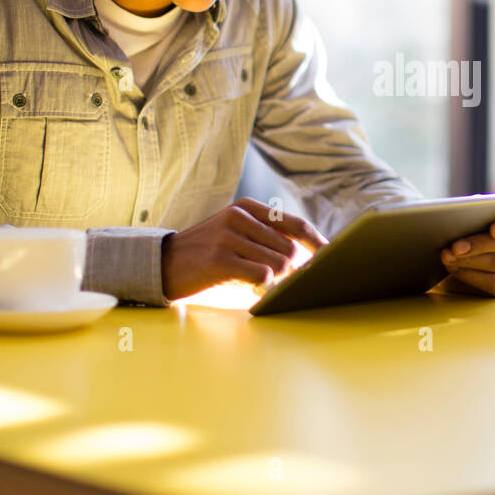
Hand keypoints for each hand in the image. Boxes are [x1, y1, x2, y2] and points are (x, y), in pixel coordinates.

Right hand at [161, 197, 327, 301]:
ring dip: (275, 279)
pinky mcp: (220, 259)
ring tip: (257, 282)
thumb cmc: (208, 254)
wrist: (162, 263)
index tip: (332, 258)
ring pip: (279, 263)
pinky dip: (263, 286)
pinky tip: (250, 287)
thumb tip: (307, 255)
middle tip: (276, 280)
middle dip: (291, 270)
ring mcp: (229, 236)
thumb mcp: (235, 233)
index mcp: (247, 207)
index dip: (317, 243)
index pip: (295, 224)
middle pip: (290, 248)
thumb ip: (266, 238)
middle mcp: (239, 216)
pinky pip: (262, 275)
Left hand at [436, 186, 494, 297]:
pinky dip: (470, 275)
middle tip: (455, 245)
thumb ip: (481, 205)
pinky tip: (454, 269)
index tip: (494, 228)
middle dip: (479, 244)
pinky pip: (493, 282)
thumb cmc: (467, 227)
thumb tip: (477, 202)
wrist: (452, 256)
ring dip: (469, 259)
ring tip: (448, 255)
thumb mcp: (473, 213)